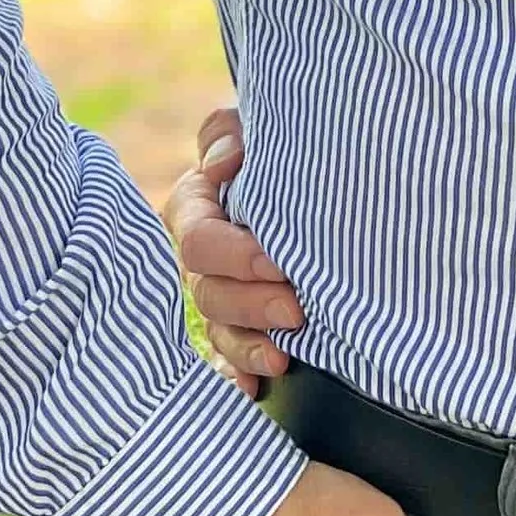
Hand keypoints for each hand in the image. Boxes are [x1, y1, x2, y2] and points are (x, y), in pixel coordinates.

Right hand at [164, 106, 308, 393]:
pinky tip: (256, 388)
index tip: (277, 259)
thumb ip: (229, 133)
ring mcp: (222, 294)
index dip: (233, 253)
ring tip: (286, 355)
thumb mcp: (254, 127)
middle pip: (209, 291)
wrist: (317, 170)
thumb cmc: (279, 146)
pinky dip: (240, 373)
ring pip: (220, 329)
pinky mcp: (244, 325)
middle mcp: (204, 257)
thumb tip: (223, 163)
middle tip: (297, 309)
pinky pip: (230, 359)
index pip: (197, 237)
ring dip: (249, 344)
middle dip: (251, 303)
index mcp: (199, 207)